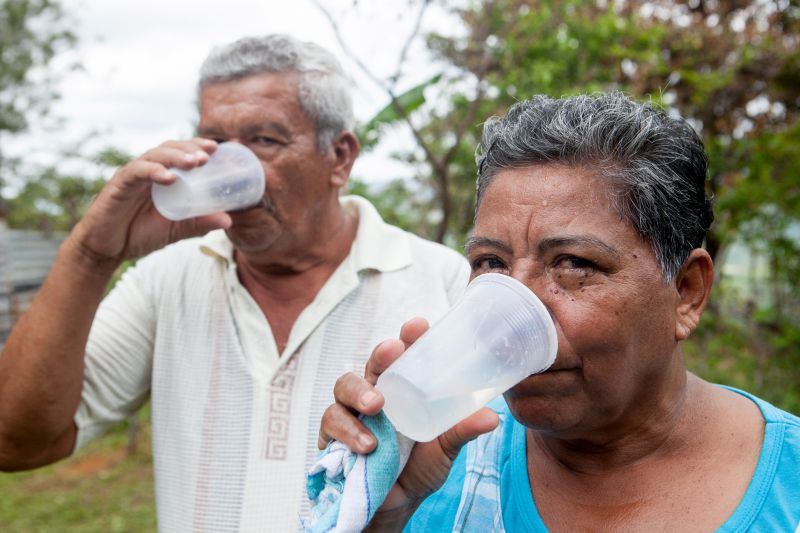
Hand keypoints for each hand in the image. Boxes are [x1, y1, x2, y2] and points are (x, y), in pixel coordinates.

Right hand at [68, 138, 231, 266]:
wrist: (107, 250)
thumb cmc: (140, 234)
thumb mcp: (176, 230)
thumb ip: (199, 223)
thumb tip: (229, 220)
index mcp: (162, 177)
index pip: (181, 153)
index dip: (198, 147)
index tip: (218, 149)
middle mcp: (148, 171)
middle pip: (170, 148)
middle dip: (190, 148)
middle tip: (209, 153)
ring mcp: (132, 176)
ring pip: (154, 155)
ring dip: (176, 156)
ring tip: (195, 162)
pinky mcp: (118, 185)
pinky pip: (136, 172)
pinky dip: (154, 171)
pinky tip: (169, 177)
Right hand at [319, 317, 498, 517]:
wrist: (396, 505)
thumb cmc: (421, 465)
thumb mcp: (445, 448)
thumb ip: (462, 431)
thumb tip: (493, 417)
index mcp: (403, 388)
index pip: (403, 355)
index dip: (407, 337)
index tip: (418, 325)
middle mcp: (375, 393)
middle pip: (371, 364)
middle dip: (379, 354)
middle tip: (392, 352)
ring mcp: (352, 413)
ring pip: (343, 387)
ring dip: (359, 393)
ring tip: (376, 408)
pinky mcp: (334, 437)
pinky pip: (331, 424)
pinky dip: (347, 431)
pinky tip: (366, 445)